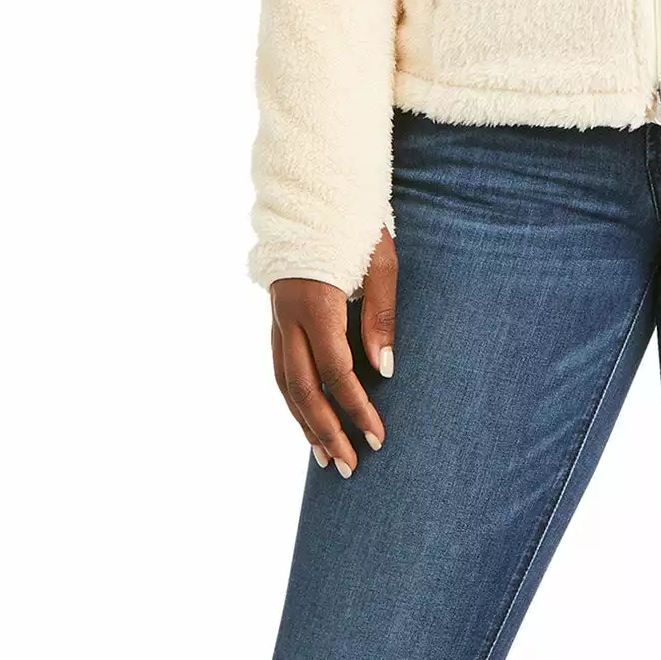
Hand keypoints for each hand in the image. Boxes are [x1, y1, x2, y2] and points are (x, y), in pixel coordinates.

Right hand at [269, 226, 398, 474]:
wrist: (315, 192)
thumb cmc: (357, 223)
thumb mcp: (380, 262)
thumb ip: (381, 315)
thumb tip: (384, 370)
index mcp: (315, 302)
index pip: (336, 371)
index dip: (356, 408)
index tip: (377, 437)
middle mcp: (288, 316)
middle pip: (303, 389)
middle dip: (326, 430)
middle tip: (349, 467)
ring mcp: (277, 317)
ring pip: (284, 384)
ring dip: (305, 423)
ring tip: (325, 457)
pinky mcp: (276, 317)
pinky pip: (280, 369)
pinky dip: (294, 400)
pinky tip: (308, 419)